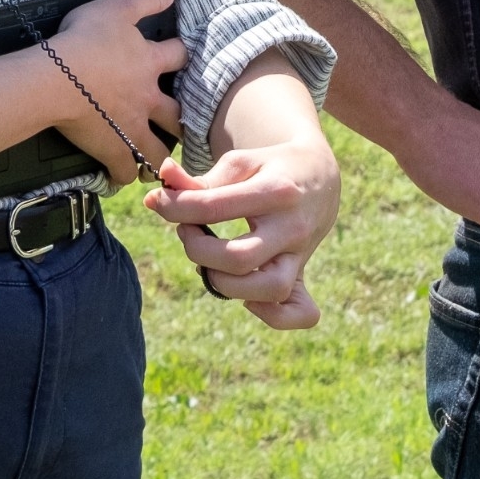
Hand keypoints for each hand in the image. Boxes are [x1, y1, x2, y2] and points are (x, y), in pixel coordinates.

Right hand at [45, 0, 184, 184]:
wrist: (55, 79)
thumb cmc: (81, 42)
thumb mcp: (116, 8)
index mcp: (148, 62)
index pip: (179, 56)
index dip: (182, 54)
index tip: (181, 56)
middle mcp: (146, 97)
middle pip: (176, 113)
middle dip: (180, 119)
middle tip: (180, 122)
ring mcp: (131, 126)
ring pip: (157, 149)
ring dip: (160, 155)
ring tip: (161, 160)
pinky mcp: (112, 148)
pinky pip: (125, 170)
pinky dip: (125, 175)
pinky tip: (124, 177)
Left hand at [144, 139, 339, 330]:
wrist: (319, 176)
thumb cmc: (270, 168)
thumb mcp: (240, 163)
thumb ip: (200, 179)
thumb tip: (160, 184)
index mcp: (276, 190)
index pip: (214, 206)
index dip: (175, 207)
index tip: (160, 202)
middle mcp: (292, 227)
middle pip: (238, 258)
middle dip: (197, 250)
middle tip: (187, 230)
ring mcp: (301, 254)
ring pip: (268, 289)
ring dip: (226, 284)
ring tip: (209, 263)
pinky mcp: (303, 274)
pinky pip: (300, 312)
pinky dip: (272, 315)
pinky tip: (247, 300)